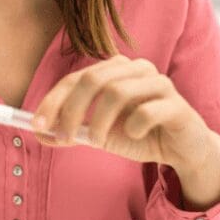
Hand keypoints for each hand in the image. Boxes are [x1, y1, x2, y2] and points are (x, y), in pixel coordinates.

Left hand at [31, 55, 216, 169]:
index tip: (37, 125)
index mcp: (113, 70)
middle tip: (64, 137)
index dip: (53, 101)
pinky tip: (134, 136)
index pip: (75, 78)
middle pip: (93, 79)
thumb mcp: (100, 135)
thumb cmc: (139, 134)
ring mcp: (158, 83)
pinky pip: (147, 111)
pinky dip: (133, 126)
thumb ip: (72, 131)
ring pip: (117, 92)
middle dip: (72, 110)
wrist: (182, 149)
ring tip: (100, 141)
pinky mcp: (176, 104)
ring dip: (101, 122)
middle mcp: (135, 69)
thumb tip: (38, 133)